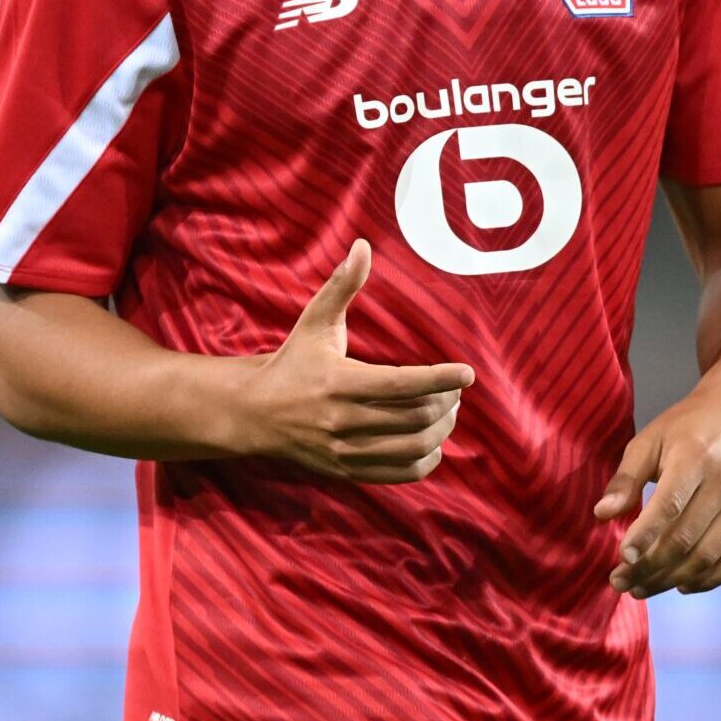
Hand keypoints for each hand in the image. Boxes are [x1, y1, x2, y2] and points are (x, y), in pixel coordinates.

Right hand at [233, 239, 473, 483]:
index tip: (467, 373)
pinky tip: (431, 440)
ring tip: (447, 412)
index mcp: (339, 382)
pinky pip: (400, 474)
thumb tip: (363, 246)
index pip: (401, 385)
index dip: (440, 379)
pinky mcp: (347, 471)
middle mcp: (343, 421)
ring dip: (441, 430)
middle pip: (414, 418)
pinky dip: (425, 460)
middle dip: (445, 403)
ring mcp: (345, 451)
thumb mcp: (313, 321)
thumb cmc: (292, 362)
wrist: (253, 414)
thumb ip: (342, 285)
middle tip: (455, 390)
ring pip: (412, 449)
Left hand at [593, 383, 720, 597]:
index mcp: (695, 457)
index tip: (622, 557)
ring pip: (707, 557)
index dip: (644, 535)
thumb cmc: (690, 426)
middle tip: (620, 581)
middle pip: (686, 539)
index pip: (669, 505)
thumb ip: (626, 477)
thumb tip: (602, 514)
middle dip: (649, 567)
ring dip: (671, 580)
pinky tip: (681, 585)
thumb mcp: (651, 439)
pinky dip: (707, 581)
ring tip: (641, 588)